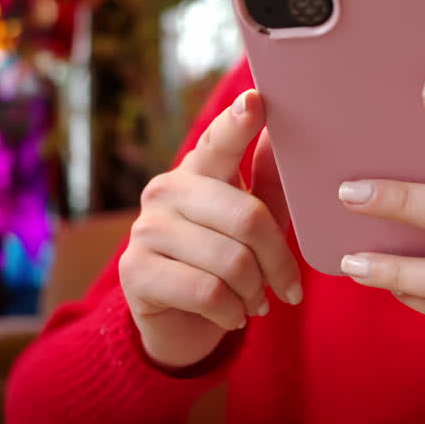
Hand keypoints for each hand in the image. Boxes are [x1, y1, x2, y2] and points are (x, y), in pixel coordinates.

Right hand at [119, 89, 302, 370]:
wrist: (179, 324)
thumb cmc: (224, 261)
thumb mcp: (253, 219)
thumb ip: (269, 178)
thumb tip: (282, 130)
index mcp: (199, 170)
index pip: (220, 141)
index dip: (238, 123)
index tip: (257, 100)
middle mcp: (166, 190)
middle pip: (246, 217)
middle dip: (278, 262)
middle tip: (290, 288)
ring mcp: (146, 229)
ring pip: (231, 262)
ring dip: (256, 292)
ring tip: (257, 303)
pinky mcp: (135, 271)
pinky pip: (207, 292)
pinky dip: (232, 312)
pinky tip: (233, 315)